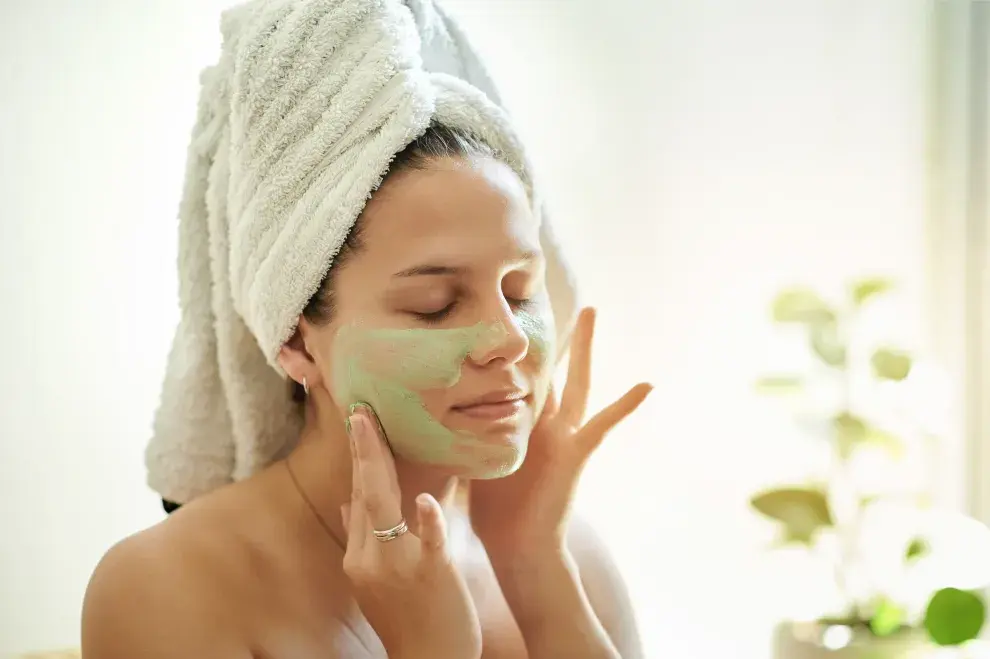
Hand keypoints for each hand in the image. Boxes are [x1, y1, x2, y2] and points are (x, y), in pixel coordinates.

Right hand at [342, 407, 481, 658]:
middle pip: (364, 492)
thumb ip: (362, 539)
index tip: (359, 422)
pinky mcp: (430, 572)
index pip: (358, 495)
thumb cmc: (410, 618)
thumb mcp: (374, 581)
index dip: (359, 457)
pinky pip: (428, 540)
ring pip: (383, 505)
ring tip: (372, 427)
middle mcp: (370, 557)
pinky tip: (425, 497)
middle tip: (360, 410)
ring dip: (378, 464)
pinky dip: (426, 518)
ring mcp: (397, 565)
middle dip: (361, 448)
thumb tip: (347, 502)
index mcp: (359, 555)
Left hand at [469, 307, 651, 555]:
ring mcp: (564, 435)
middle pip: (550, 369)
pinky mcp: (576, 453)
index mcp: (522, 424)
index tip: (506, 316)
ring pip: (576, 382)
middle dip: (551, 335)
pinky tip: (647, 385)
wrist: (519, 546)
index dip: (515, 349)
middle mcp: (545, 424)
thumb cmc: (496, 511)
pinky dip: (626, 405)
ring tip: (591, 310)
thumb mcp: (476, 461)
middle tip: (551, 297)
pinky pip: (604, 425)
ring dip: (582, 348)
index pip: (519, 377)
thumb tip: (433, 411)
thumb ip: (468, 433)